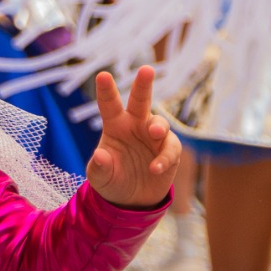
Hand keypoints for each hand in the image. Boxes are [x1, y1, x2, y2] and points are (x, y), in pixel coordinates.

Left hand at [85, 66, 179, 208]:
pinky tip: (155, 168)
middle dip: (143, 84)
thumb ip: (99, 167)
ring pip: (160, 123)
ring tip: (155, 134)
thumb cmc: (112, 180)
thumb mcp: (100, 177)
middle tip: (146, 70)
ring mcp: (154, 137)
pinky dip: (165, 157)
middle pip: (140, 100)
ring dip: (158, 126)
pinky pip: (171, 149)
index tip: (103, 75)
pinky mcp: (169, 151)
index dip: (106, 90)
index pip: (109, 104)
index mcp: (115, 125)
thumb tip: (100, 155)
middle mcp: (135, 125)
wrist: (132, 200)